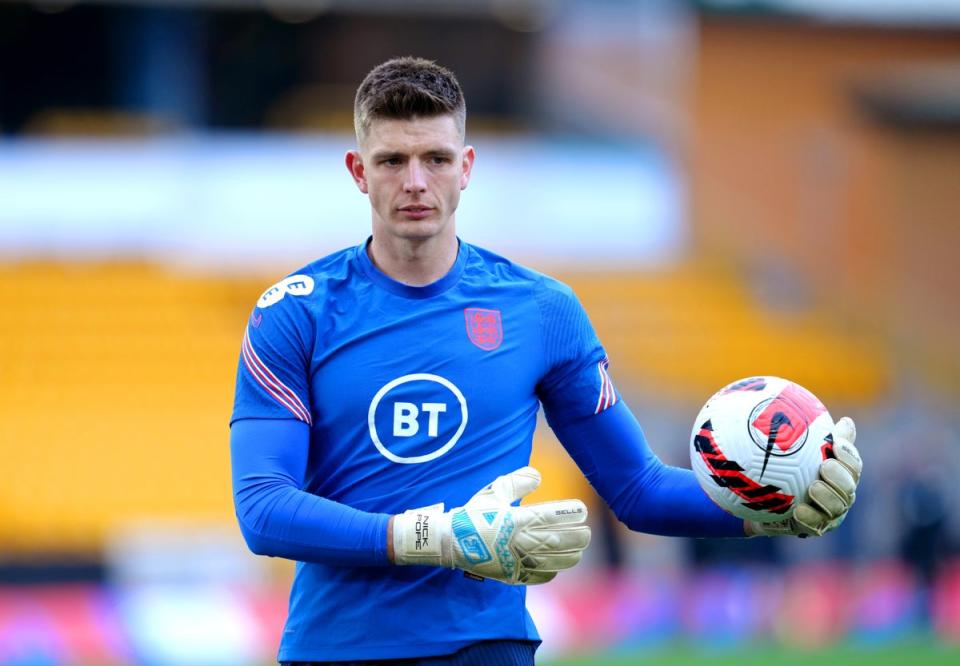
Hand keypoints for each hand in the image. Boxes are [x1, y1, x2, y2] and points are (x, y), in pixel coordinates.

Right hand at [392, 467, 590, 583]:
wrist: (451, 542)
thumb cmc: (474, 514)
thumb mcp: (493, 493)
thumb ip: (517, 482)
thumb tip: (538, 475)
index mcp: (516, 519)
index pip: (551, 516)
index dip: (570, 513)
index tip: (582, 511)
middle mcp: (519, 541)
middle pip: (558, 540)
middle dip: (577, 537)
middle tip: (586, 532)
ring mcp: (516, 561)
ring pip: (553, 561)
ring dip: (570, 556)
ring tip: (579, 551)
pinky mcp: (511, 575)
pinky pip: (538, 576)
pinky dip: (551, 572)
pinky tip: (557, 567)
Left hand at [746, 417, 861, 536]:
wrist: (762, 499)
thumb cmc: (784, 468)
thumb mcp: (793, 449)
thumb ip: (814, 435)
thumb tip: (847, 420)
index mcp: (840, 474)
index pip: (852, 463)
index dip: (848, 454)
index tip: (837, 443)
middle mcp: (839, 494)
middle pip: (849, 487)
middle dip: (841, 477)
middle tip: (825, 465)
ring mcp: (828, 514)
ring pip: (836, 508)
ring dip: (827, 497)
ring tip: (813, 486)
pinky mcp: (813, 529)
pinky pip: (814, 527)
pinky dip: (808, 518)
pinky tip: (797, 510)